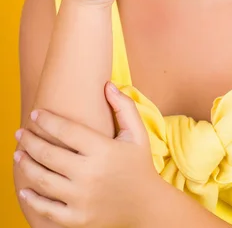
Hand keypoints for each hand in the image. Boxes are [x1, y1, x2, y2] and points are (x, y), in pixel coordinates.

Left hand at [14, 82, 161, 227]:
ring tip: (18, 154)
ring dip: (26, 165)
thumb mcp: (137, 133)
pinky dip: (32, 199)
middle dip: (30, 141)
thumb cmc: (139, 164)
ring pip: (43, 180)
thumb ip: (124, 106)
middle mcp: (90, 175)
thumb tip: (107, 85)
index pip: (67, 130)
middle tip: (20, 133)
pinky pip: (47, 209)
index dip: (47, 120)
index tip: (35, 113)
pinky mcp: (78, 219)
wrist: (146, 206)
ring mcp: (82, 199)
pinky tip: (25, 189)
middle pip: (50, 154)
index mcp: (103, 151)